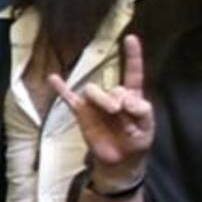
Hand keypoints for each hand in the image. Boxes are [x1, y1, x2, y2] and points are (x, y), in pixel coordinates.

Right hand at [48, 35, 152, 183]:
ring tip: (112, 112)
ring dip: (101, 99)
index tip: (130, 38)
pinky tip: (53, 78)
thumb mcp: (148, 126)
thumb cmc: (137, 142)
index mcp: (131, 97)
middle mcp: (112, 96)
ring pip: (92, 90)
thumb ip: (142, 110)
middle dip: (116, 98)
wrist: (120, 162)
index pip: (133, 73)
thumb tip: (125, 99)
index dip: (132, 56)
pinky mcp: (82, 113)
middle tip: (121, 113)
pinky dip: (61, 88)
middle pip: (111, 87)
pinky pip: (69, 97)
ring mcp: (95, 104)